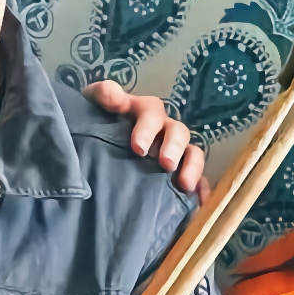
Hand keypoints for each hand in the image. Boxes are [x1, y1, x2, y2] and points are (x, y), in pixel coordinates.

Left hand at [82, 82, 207, 200]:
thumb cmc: (96, 121)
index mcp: (144, 112)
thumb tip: (117, 100)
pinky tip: (200, 200)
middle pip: (178, 132)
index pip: (152, 112)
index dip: (148, 128)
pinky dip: (202, 189)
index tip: (138, 148)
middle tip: (166, 164)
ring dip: (192, 167)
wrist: (91, 145)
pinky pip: (198, 179)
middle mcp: (164, 130)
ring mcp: (174, 152)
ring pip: (192, 153)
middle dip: (173, 147)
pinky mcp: (180, 173)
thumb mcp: (93, 102)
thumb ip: (103, 94)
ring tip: (185, 184)